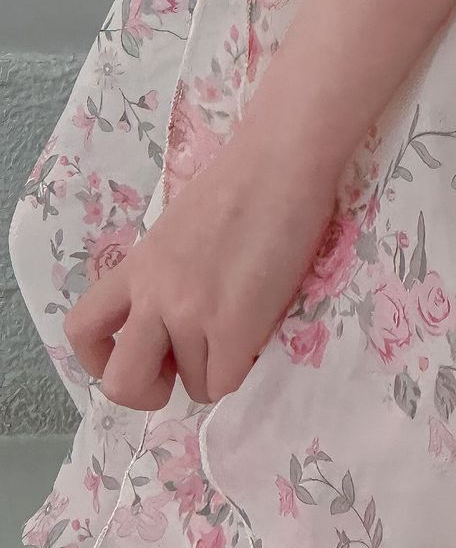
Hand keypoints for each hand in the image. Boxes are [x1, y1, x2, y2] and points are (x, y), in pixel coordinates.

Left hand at [63, 116, 345, 411]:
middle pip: (120, 382)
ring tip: (238, 333)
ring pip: (187, 388)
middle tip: (183, 366)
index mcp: (138, 266)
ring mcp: (191, 311)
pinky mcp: (233, 324)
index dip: (102, 358)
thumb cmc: (245, 176)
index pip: (83, 329)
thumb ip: (169, 270)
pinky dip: (240, 368)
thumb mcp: (180, 226)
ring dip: (211, 372)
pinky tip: (257, 333)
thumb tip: (185, 306)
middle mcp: (154, 294)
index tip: (138, 351)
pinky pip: (224, 382)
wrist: (281, 157)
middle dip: (149, 390)